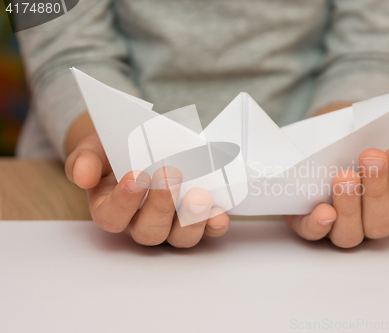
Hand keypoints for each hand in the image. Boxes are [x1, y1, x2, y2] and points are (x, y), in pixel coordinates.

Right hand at [65, 132, 230, 246]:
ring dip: (191, 221)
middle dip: (161, 207)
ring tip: (199, 196)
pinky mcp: (197, 220)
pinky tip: (220, 212)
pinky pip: (207, 230)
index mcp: (111, 208)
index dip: (123, 201)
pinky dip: (215, 224)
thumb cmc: (115, 150)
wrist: (141, 143)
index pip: (112, 217)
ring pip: (179, 238)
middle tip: (170, 175)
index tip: (135, 175)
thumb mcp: (95, 148)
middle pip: (149, 232)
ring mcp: (171, 224)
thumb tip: (81, 176)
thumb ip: (85, 160)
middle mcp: (140, 222)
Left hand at [284, 132, 388, 247]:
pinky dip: (318, 226)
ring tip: (345, 177)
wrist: (321, 128)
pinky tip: (324, 212)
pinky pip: (312, 234)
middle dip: (378, 190)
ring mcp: (337, 225)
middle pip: (381, 223)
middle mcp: (367, 219)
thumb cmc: (359, 135)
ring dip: (350, 207)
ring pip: (350, 234)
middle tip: (371, 157)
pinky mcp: (307, 222)